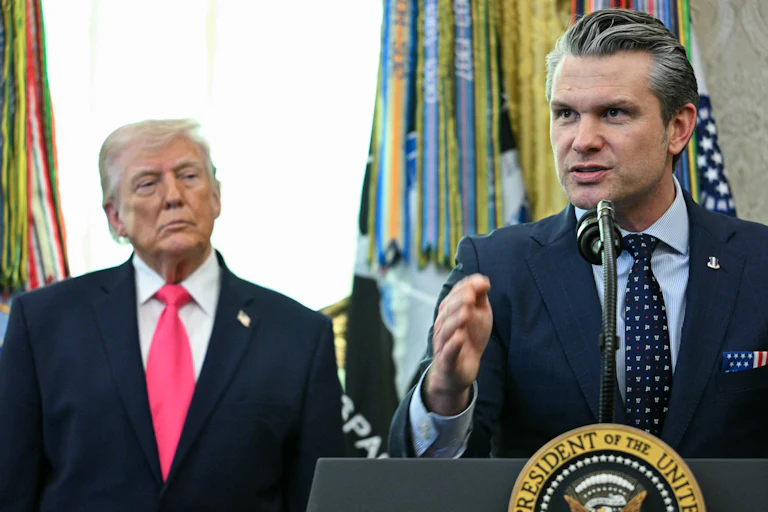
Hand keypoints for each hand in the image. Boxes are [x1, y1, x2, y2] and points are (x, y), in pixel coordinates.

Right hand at [424, 274, 491, 414]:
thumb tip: (484, 280)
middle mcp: (443, 326)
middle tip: (471, 296)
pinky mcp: (447, 361)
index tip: (482, 282)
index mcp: (449, 312)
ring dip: (456, 320)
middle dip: (459, 302)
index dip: (466, 288)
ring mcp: (443, 344)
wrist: (460, 370)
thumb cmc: (469, 339)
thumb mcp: (479, 316)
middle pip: (448, 311)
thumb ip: (479, 298)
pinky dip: (453, 344)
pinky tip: (460, 338)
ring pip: (447, 330)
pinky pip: (448, 352)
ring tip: (467, 313)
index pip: (454, 296)